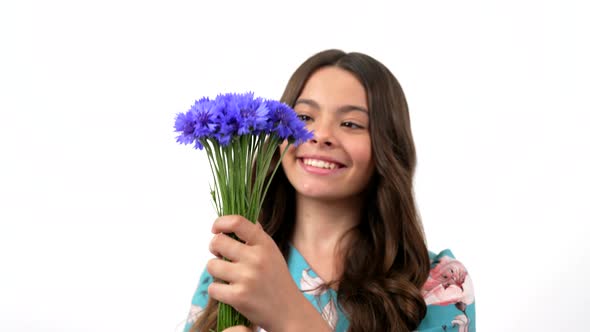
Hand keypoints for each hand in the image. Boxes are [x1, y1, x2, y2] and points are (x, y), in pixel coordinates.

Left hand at [206, 215, 301, 331]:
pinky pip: (213, 287)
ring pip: (212, 265)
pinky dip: (217, 290)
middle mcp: (256, 258)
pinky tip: (228, 292)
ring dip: (215, 271)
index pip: (237, 222)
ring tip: (226, 276)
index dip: (220, 222)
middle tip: (221, 256)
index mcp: (264, 244)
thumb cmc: (277, 279)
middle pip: (217, 242)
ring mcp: (247, 277)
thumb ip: (256, 237)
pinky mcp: (239, 296)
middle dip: (214, 248)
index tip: (216, 229)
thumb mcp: (272, 252)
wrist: (288, 310)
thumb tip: (236, 222)